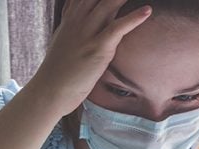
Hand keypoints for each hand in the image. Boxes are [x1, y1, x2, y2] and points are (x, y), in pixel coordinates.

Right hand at [27, 0, 151, 116]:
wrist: (51, 91)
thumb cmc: (60, 70)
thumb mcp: (64, 41)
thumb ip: (74, 25)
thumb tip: (81, 18)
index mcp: (71, 18)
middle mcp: (78, 20)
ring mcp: (87, 33)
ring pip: (109, 4)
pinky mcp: (97, 48)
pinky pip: (118, 28)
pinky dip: (134, 18)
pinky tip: (147, 10)